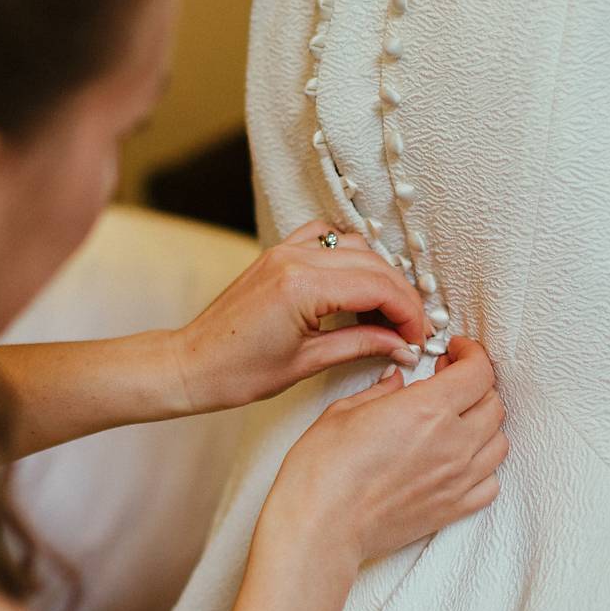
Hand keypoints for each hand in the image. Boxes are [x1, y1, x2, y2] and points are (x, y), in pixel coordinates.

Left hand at [168, 220, 430, 414]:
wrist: (192, 364)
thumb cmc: (238, 372)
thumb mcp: (307, 364)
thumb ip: (361, 345)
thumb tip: (402, 345)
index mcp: (302, 286)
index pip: (379, 287)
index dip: (408, 314)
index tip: (417, 339)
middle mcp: (294, 258)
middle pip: (374, 265)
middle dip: (401, 298)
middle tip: (410, 332)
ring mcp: (284, 251)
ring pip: (355, 247)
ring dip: (379, 276)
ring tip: (387, 314)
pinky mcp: (277, 254)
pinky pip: (325, 238)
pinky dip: (350, 256)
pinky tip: (357, 285)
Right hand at [262, 337, 506, 571]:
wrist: (322, 526)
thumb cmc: (323, 471)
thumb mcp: (344, 412)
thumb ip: (379, 392)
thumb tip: (396, 382)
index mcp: (426, 410)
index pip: (478, 372)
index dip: (472, 355)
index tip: (456, 352)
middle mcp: (452, 443)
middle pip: (493, 403)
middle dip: (475, 385)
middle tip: (449, 380)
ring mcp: (458, 479)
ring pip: (499, 442)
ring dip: (483, 423)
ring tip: (457, 419)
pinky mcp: (453, 509)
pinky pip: (491, 482)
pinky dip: (483, 466)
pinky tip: (459, 460)